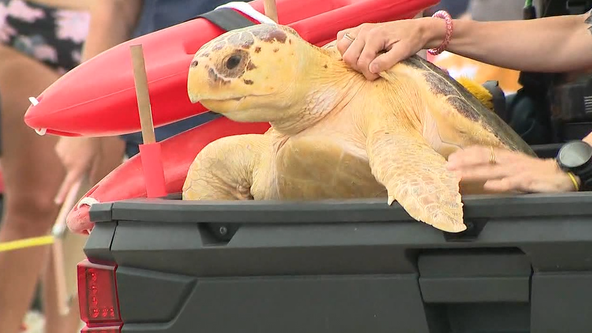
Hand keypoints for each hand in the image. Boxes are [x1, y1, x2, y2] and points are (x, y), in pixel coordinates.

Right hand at [54, 136, 100, 203]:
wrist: (83, 125)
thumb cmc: (94, 143)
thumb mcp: (98, 158)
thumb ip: (93, 171)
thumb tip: (91, 182)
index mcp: (77, 168)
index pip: (69, 184)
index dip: (63, 194)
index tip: (58, 202)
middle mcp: (67, 163)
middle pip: (70, 172)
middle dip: (77, 168)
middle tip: (86, 157)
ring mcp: (61, 156)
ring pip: (67, 163)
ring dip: (73, 159)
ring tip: (82, 149)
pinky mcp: (57, 149)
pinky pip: (63, 155)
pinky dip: (69, 153)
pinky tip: (75, 145)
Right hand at [335, 18, 443, 79]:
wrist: (414, 29)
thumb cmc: (410, 40)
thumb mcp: (403, 52)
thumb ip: (387, 61)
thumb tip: (371, 70)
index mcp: (375, 36)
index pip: (362, 62)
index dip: (368, 74)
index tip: (379, 75)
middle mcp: (364, 31)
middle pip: (348, 56)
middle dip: (358, 68)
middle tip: (371, 69)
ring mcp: (359, 29)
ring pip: (341, 47)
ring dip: (350, 58)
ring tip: (363, 62)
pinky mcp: (358, 29)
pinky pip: (341, 37)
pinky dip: (345, 47)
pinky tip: (356, 52)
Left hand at [446, 146, 578, 192]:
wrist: (562, 174)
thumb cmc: (536, 171)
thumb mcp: (514, 167)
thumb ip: (498, 168)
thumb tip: (478, 172)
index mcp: (506, 156)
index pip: (482, 151)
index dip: (466, 154)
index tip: (450, 157)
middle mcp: (509, 161)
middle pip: (483, 158)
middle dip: (464, 162)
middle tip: (447, 167)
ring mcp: (517, 170)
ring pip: (491, 170)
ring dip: (473, 173)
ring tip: (458, 176)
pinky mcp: (527, 180)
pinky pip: (511, 182)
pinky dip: (500, 184)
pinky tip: (488, 186)